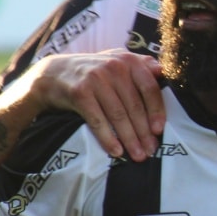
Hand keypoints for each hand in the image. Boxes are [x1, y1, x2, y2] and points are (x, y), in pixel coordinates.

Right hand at [30, 50, 164, 160]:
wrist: (53, 74)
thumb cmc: (94, 71)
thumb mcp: (117, 60)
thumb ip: (141, 64)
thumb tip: (163, 72)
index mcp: (128, 60)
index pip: (149, 88)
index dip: (157, 110)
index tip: (159, 130)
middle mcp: (114, 67)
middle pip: (134, 106)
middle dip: (144, 132)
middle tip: (150, 150)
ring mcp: (96, 80)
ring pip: (118, 115)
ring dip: (130, 139)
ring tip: (137, 155)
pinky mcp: (80, 93)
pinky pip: (98, 121)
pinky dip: (108, 138)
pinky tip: (116, 151)